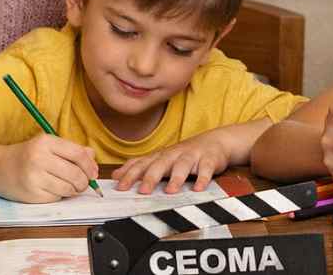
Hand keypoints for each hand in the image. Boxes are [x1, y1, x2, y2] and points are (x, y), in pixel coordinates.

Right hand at [0, 134, 99, 203]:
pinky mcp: (31, 194)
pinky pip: (57, 198)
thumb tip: (94, 161)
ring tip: (69, 186)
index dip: (90, 166)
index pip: (78, 154)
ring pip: (68, 188)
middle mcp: (39, 158)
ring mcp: (34, 177)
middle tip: (83, 183)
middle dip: (84, 182)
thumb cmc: (29, 156)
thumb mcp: (49, 146)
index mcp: (46, 142)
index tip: (93, 173)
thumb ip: (73, 150)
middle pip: (76, 174)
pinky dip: (60, 196)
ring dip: (74, 190)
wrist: (0, 168)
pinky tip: (53, 189)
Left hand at [112, 131, 231, 193]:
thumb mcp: (161, 159)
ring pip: (182, 165)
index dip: (130, 175)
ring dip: (176, 178)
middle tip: (142, 192)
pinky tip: (199, 189)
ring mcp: (191, 156)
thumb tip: (116, 175)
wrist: (215, 141)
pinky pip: (206, 169)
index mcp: (160, 156)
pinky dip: (203, 178)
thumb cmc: (184, 154)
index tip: (120, 187)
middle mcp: (174, 154)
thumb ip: (140, 167)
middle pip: (160, 164)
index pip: (142, 164)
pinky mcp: (209, 159)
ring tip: (170, 191)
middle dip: (151, 177)